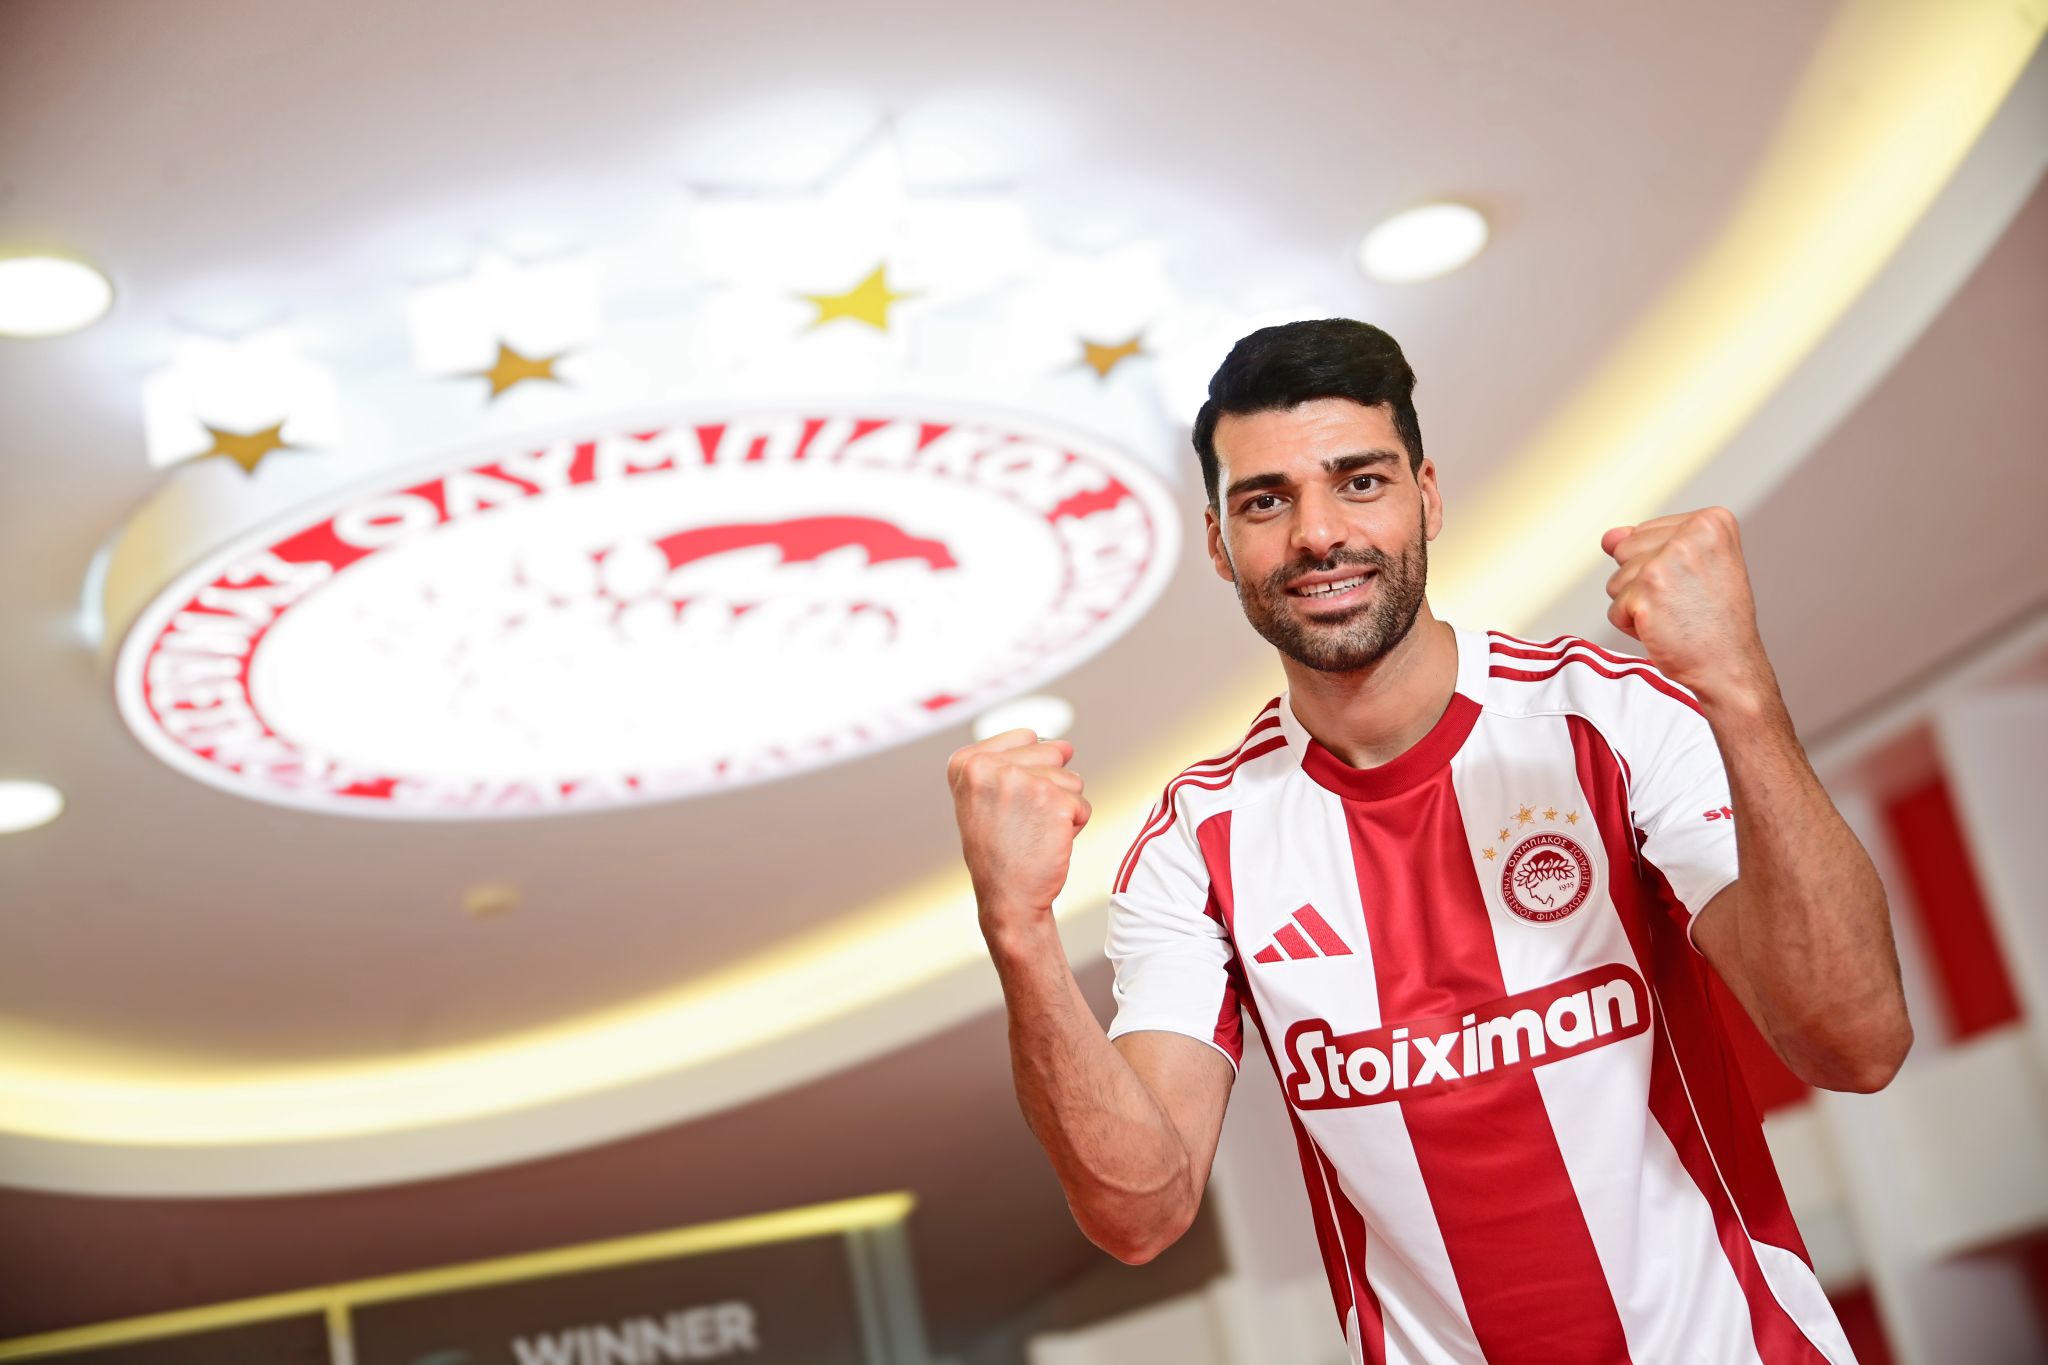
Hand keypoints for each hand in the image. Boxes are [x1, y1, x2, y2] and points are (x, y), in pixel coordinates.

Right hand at [947, 729, 1091, 939]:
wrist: (1008, 898)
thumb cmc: (1000, 850)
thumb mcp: (985, 797)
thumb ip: (1014, 760)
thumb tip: (1065, 745)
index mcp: (966, 762)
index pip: (1027, 737)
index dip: (1026, 773)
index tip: (1004, 805)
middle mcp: (988, 766)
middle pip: (1051, 752)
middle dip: (1048, 786)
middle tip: (1021, 821)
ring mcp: (1021, 780)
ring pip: (1071, 777)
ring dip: (1062, 806)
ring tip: (1034, 831)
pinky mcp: (1053, 799)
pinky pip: (1082, 803)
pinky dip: (1074, 825)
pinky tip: (1048, 842)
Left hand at [1601, 507, 1770, 708]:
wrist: (1729, 664)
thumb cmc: (1713, 619)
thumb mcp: (1691, 566)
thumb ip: (1648, 543)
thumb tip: (1609, 537)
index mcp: (1711, 521)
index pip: (1644, 532)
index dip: (1659, 565)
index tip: (1694, 584)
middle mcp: (1691, 535)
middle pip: (1625, 550)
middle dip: (1641, 581)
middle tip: (1683, 602)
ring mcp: (1666, 563)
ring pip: (1616, 579)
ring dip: (1637, 604)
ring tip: (1675, 615)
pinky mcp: (1645, 593)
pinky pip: (1615, 608)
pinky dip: (1631, 625)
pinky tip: (1665, 629)